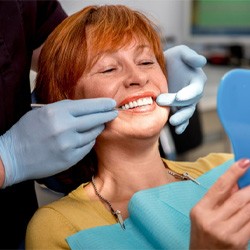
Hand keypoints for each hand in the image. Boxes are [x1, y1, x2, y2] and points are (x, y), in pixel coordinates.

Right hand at [0, 98, 117, 187]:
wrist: (13, 157)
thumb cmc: (27, 131)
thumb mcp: (43, 112)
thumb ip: (65, 109)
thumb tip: (87, 108)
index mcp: (57, 112)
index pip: (88, 106)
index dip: (102, 104)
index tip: (111, 103)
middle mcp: (65, 128)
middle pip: (95, 119)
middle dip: (107, 115)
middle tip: (114, 112)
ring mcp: (68, 145)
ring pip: (93, 134)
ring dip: (97, 128)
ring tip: (98, 125)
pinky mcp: (70, 158)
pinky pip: (88, 147)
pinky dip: (89, 141)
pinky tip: (86, 138)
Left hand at [156, 45, 206, 133]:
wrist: (161, 69)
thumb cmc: (172, 59)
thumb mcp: (180, 53)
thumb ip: (190, 56)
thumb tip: (201, 61)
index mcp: (196, 80)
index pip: (195, 89)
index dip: (188, 94)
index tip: (179, 97)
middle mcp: (192, 93)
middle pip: (189, 103)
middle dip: (177, 104)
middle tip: (161, 101)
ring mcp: (185, 103)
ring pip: (186, 113)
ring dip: (181, 118)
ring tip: (173, 122)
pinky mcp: (178, 109)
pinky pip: (182, 119)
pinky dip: (181, 125)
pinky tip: (177, 130)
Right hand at [190, 159, 249, 248]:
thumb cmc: (203, 234)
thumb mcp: (204, 213)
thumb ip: (219, 197)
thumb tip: (235, 182)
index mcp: (200, 210)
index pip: (219, 186)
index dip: (233, 172)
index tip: (245, 162)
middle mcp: (212, 221)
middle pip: (238, 198)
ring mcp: (225, 233)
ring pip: (249, 210)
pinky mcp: (237, 242)